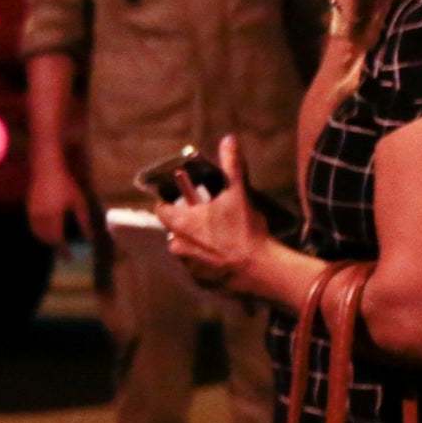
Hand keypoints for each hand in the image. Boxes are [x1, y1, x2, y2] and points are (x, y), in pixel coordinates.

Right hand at [27, 160, 94, 248]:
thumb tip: (89, 238)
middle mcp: (41, 217)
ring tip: (57, 243)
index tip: (70, 258)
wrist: (47, 169)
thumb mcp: (78, 202)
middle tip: (65, 253)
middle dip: (56, 247)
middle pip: (47, 239)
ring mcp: (33, 213)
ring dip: (47, 240)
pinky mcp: (29, 208)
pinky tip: (48, 231)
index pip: (58, 240)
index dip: (63, 251)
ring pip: (38, 234)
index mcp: (54, 217)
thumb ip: (83, 221)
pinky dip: (40, 233)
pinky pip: (33, 227)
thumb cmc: (65, 184)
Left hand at [153, 135, 268, 290]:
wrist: (260, 270)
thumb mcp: (238, 194)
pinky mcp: (201, 282)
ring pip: (187, 249)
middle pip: (176, 230)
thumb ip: (231, 166)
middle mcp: (178, 246)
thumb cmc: (245, 231)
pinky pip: (199, 268)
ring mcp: (188, 267)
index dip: (168, 203)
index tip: (179, 199)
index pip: (161, 210)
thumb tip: (229, 139)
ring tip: (221, 238)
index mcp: (181, 224)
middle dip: (189, 224)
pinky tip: (226, 256)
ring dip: (198, 243)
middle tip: (209, 218)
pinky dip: (208, 262)